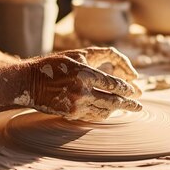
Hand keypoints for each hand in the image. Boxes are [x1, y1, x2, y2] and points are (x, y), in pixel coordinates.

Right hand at [20, 48, 141, 121]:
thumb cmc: (57, 64)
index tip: (136, 91)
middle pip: (114, 101)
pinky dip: (104, 114)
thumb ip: (106, 56)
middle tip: (139, 107)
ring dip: (118, 111)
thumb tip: (129, 71)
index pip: (115, 84)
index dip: (128, 89)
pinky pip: (93, 116)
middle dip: (129, 104)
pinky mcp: (70, 114)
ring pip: (105, 111)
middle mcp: (82, 90)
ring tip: (127, 109)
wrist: (29, 81)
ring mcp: (76, 104)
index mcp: (85, 73)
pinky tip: (110, 111)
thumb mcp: (80, 53)